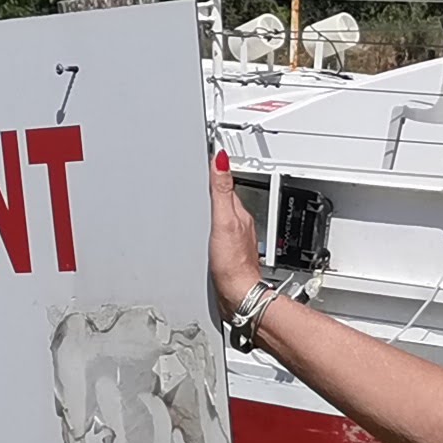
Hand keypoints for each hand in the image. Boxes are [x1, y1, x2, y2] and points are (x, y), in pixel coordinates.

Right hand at [207, 151, 267, 321]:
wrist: (237, 294)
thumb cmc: (232, 264)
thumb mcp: (223, 222)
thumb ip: (221, 191)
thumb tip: (221, 161)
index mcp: (238, 211)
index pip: (225, 181)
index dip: (216, 164)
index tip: (210, 148)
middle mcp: (239, 222)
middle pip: (224, 195)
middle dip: (213, 181)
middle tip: (205, 163)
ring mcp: (234, 236)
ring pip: (221, 212)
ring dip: (213, 201)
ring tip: (204, 187)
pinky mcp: (227, 249)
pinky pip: (219, 228)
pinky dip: (212, 221)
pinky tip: (206, 223)